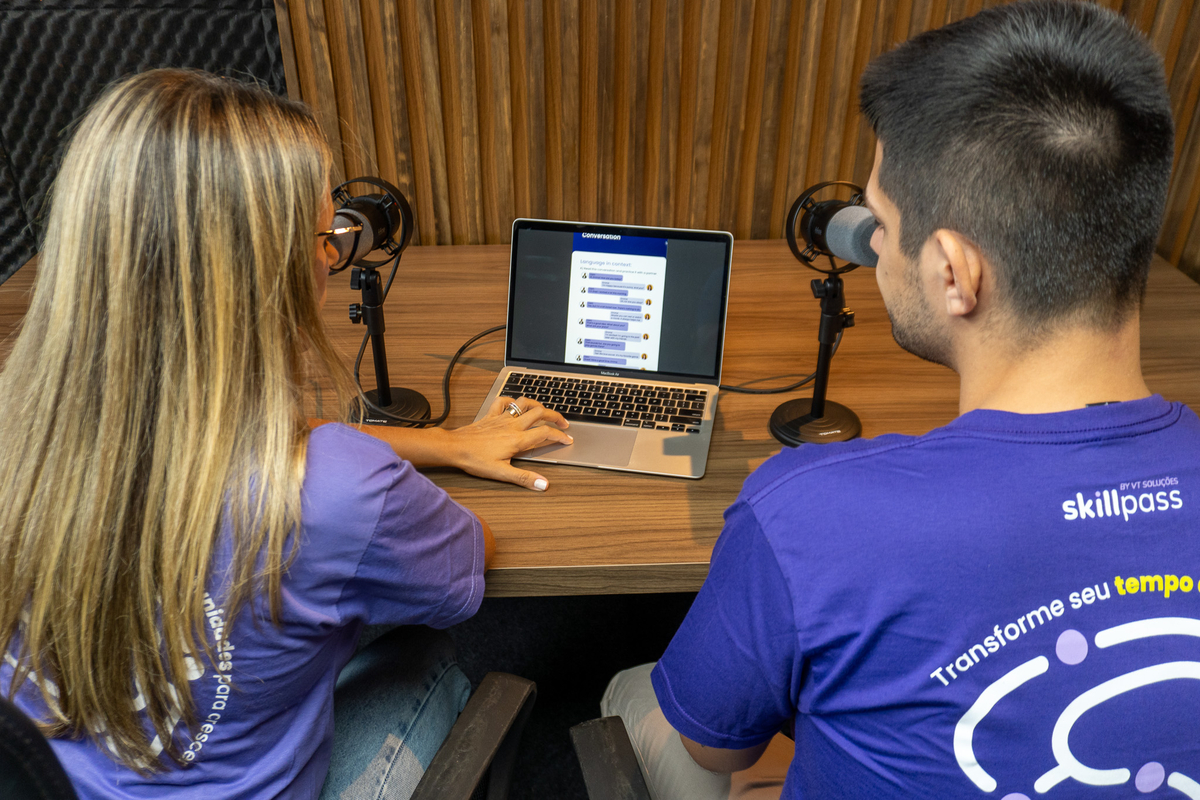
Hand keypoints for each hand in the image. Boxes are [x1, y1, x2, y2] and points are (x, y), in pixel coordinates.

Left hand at [441, 396, 571, 490]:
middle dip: (555, 416)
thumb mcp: (501, 473)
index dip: (559, 436)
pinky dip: (512, 400)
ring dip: (538, 404)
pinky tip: (515, 405)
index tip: (567, 440)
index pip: (545, 433)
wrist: (454, 447)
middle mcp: (512, 425)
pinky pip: (503, 401)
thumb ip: (524, 478)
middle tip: (563, 423)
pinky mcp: (490, 415)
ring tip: (545, 411)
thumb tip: (544, 484)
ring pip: (524, 403)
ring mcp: (501, 418)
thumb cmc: (475, 460)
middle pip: (540, 413)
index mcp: (517, 439)